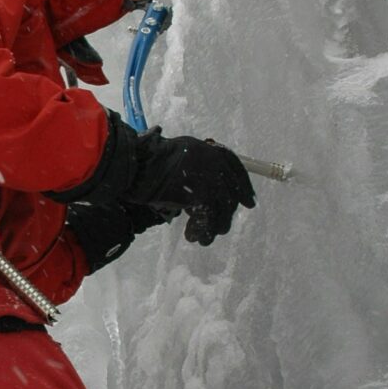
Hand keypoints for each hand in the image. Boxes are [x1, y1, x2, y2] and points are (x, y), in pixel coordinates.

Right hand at [51, 113, 254, 245]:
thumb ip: (196, 169)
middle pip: (231, 194)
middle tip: (218, 228)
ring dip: (213, 227)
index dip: (244, 188)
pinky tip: (192, 236)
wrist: (138, 167)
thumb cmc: (149, 162)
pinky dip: (201, 231)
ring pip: (222, 210)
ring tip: (201, 237)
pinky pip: (208, 219)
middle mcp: (214, 163)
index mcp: (209, 151)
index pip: (236, 168)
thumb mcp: (179, 158)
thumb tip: (206, 191)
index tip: (250, 203)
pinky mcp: (201, 197)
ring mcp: (209, 180)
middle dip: (225, 214)